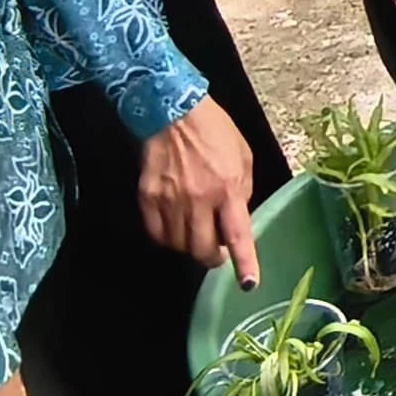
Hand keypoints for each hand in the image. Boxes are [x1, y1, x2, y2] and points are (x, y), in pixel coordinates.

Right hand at [140, 96, 259, 286]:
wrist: (173, 112)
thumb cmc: (214, 132)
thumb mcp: (243, 158)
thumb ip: (241, 192)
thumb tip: (235, 222)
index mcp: (228, 187)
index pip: (238, 234)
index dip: (244, 263)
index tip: (248, 284)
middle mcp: (199, 198)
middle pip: (203, 249)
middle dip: (213, 257)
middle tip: (217, 251)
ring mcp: (170, 199)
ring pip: (179, 245)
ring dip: (190, 246)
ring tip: (195, 230)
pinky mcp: (148, 197)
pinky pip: (157, 234)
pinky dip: (167, 237)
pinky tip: (174, 227)